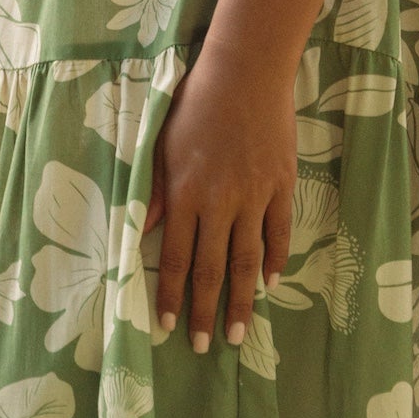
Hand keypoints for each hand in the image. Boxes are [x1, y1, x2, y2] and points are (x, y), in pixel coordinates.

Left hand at [142, 41, 296, 350]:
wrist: (246, 70)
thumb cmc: (196, 102)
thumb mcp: (162, 145)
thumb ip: (154, 192)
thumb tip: (136, 231)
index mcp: (185, 193)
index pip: (174, 258)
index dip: (170, 296)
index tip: (167, 327)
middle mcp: (220, 202)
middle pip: (211, 269)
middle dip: (205, 312)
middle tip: (203, 347)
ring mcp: (254, 196)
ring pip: (247, 260)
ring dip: (242, 300)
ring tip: (239, 332)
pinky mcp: (281, 184)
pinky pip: (279, 232)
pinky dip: (275, 260)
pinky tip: (270, 282)